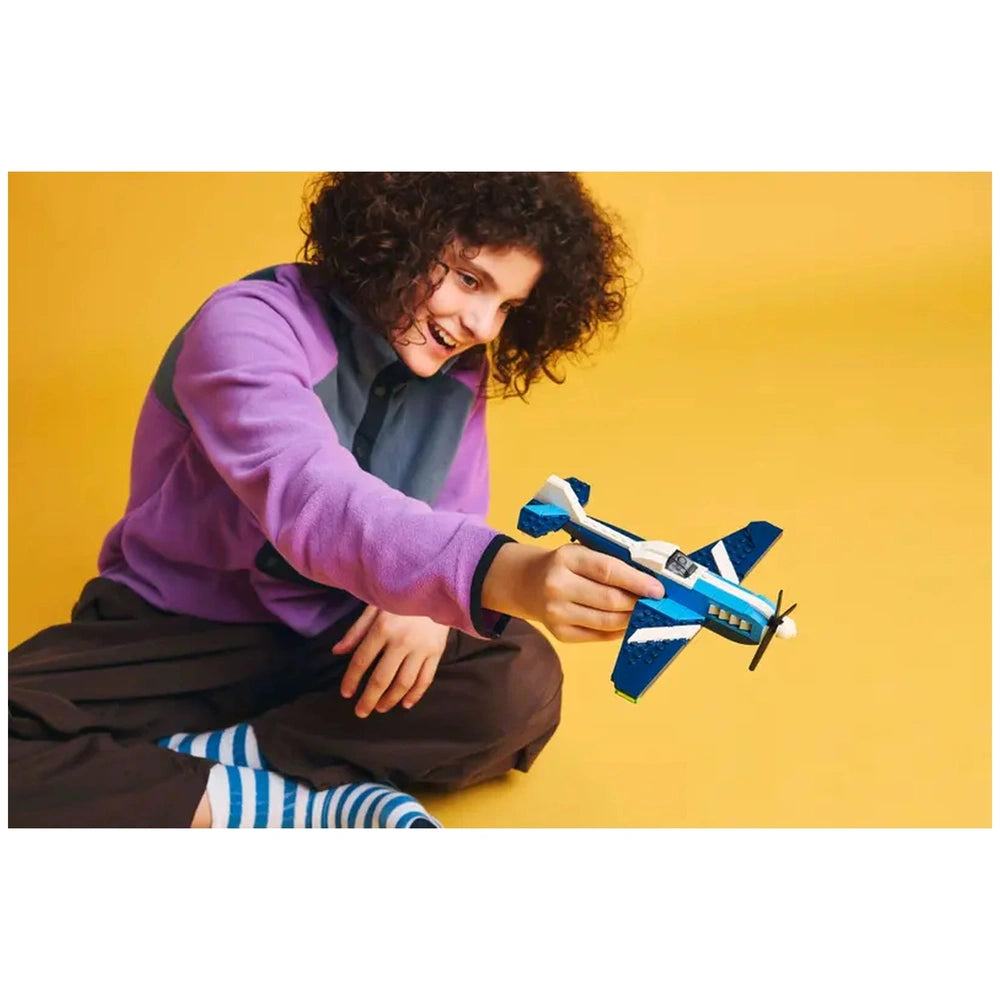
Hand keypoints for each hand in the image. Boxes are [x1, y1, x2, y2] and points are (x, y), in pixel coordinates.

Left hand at [332, 606, 449, 718]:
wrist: (439, 587)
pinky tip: (405, 704)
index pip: (362, 660)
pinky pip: (425, 679)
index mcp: (383, 627)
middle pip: (382, 678)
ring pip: (404, 683)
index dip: (351, 679)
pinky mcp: (437, 652)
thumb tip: (337, 652)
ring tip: (380, 708)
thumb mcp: (375, 605)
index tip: (346, 693)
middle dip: (369, 699)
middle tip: (361, 712)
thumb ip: (357, 630)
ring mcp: (421, 648)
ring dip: (390, 699)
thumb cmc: (401, 595)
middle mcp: (402, 641)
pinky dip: (415, 694)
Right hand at [481, 541, 664, 642]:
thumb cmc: (562, 565)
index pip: (608, 571)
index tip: (658, 590)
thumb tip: (648, 581)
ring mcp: (556, 612)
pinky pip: (598, 636)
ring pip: (607, 622)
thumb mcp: (580, 552)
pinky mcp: (559, 633)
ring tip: (642, 613)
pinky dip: (616, 631)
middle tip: (653, 603)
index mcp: (565, 558)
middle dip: (637, 603)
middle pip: (610, 600)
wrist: (526, 583)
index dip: (637, 581)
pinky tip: (624, 623)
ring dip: (630, 619)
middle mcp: (557, 586)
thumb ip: (610, 563)